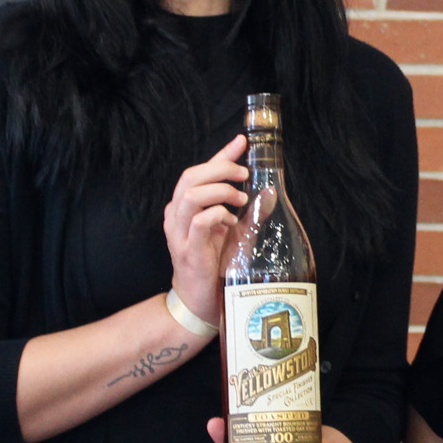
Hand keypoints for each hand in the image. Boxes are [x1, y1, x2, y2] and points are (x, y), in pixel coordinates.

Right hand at [164, 133, 247, 327]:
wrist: (199, 301)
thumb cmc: (215, 264)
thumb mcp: (232, 230)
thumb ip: (244, 209)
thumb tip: (267, 189)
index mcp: (184, 207)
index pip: (199, 171)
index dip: (221, 154)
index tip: (242, 141)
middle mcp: (176, 216)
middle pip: (191, 176)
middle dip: (221, 169)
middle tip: (244, 176)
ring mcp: (179, 233)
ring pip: (191, 194)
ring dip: (220, 191)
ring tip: (240, 200)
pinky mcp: (188, 250)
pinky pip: (200, 221)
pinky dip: (219, 215)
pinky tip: (231, 222)